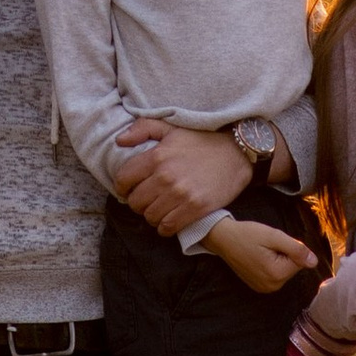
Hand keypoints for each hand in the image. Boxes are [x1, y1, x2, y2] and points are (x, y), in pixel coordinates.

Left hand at [110, 120, 253, 237]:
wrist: (236, 153)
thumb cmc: (202, 141)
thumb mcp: (171, 128)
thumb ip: (143, 129)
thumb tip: (120, 141)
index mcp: (156, 156)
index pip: (123, 179)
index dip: (123, 186)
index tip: (130, 188)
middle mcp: (165, 177)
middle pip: (135, 202)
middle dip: (138, 202)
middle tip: (148, 199)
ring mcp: (181, 195)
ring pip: (150, 217)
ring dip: (152, 215)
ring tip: (160, 208)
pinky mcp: (195, 209)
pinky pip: (167, 228)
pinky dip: (165, 226)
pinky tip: (170, 218)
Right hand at [206, 217, 321, 295]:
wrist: (223, 239)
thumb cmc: (247, 234)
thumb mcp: (274, 236)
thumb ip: (296, 249)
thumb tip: (314, 262)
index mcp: (277, 275)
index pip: (300, 260)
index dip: (290, 247)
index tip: (274, 243)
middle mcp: (272, 286)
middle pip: (292, 267)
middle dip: (284, 254)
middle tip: (267, 245)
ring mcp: (264, 288)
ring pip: (284, 270)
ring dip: (277, 259)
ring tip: (261, 251)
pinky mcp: (259, 286)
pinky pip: (274, 274)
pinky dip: (270, 265)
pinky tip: (257, 257)